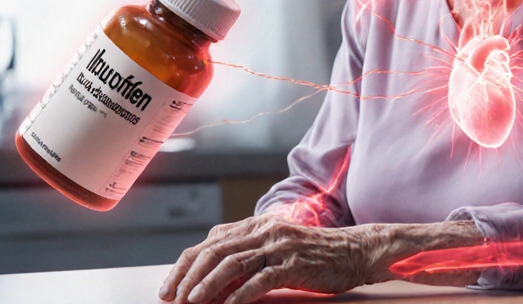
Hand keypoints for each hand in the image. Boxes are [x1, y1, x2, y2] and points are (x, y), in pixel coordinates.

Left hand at [158, 213, 380, 303]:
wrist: (354, 250)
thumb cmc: (313, 255)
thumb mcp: (275, 247)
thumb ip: (245, 254)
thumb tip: (210, 277)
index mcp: (255, 225)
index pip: (208, 243)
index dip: (183, 266)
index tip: (169, 289)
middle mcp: (263, 231)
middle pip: (214, 251)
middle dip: (188, 277)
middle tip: (173, 299)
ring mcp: (279, 245)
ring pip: (233, 262)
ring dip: (208, 285)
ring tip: (192, 302)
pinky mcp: (294, 263)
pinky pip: (261, 278)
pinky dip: (240, 294)